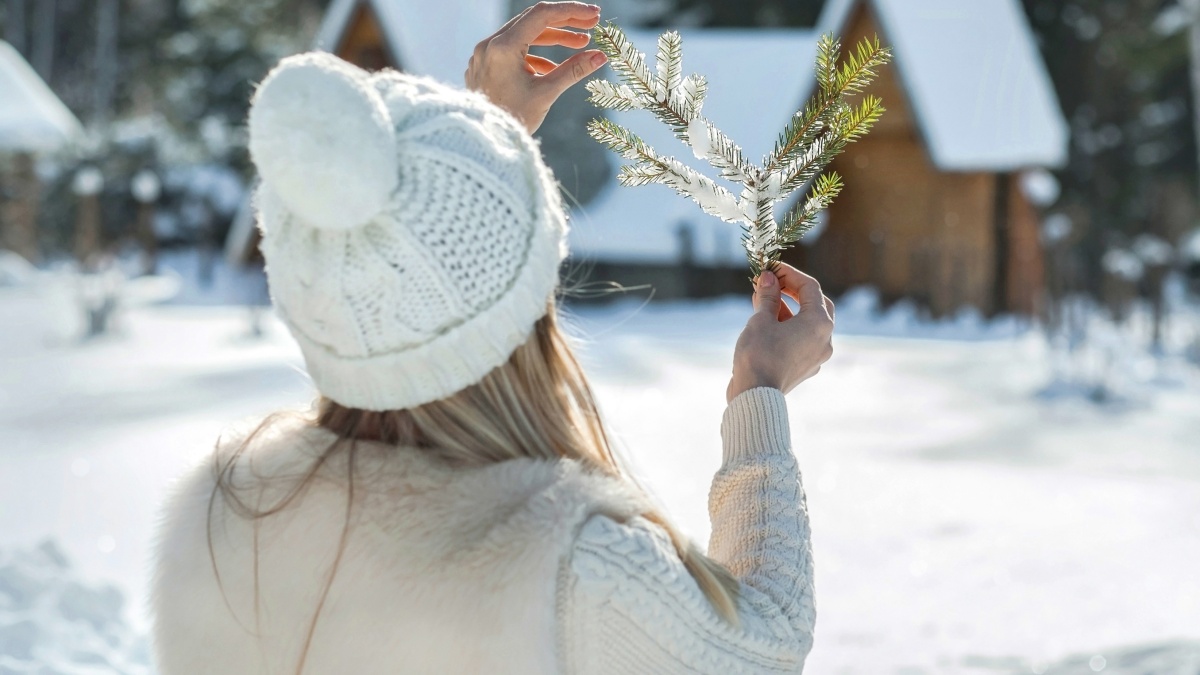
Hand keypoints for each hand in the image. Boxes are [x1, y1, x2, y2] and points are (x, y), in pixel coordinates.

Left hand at [465, 2, 607, 133]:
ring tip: (579, 45)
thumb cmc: (512, 121)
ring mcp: (484, 55)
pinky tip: (552, 67)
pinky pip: (512, 51)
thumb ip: (574, 70)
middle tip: (591, 25)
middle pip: (532, 20)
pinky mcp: (484, 67)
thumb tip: (600, 56)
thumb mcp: (547, 93)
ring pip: (522, 36)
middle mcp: (489, 45)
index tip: (594, 15)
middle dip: (564, 22)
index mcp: (503, 47)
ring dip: (552, 38)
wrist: (483, 144)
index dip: (572, 11)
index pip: (542, 14)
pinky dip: (534, 54)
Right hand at [727, 264, 835, 402]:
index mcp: (819, 324)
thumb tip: (768, 278)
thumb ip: (768, 296)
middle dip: (793, 290)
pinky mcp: (805, 367)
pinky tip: (766, 322)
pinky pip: (801, 339)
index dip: (789, 274)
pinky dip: (787, 326)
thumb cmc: (759, 355)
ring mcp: (817, 355)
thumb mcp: (761, 319)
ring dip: (787, 308)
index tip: (770, 268)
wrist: (755, 395)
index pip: (810, 287)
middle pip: (815, 304)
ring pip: (807, 323)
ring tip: (762, 300)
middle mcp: (825, 339)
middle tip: (773, 282)